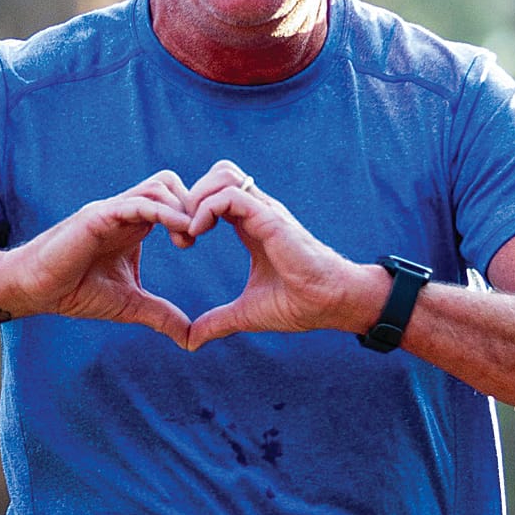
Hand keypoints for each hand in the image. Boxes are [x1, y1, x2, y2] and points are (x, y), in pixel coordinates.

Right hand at [0, 170, 195, 346]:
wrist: (36, 290)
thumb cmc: (75, 292)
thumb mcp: (129, 305)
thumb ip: (161, 316)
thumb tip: (191, 339)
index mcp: (133, 225)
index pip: (173, 200)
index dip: (192, 215)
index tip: (195, 242)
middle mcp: (125, 212)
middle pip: (170, 182)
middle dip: (192, 204)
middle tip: (194, 237)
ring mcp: (112, 211)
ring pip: (159, 186)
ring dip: (181, 207)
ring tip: (187, 238)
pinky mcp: (98, 216)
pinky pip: (137, 202)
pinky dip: (163, 212)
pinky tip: (178, 233)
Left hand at [180, 161, 370, 351]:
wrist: (332, 304)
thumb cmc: (299, 304)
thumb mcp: (247, 313)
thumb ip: (218, 321)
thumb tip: (192, 341)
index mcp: (252, 225)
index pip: (218, 194)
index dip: (193, 210)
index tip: (184, 242)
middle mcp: (258, 212)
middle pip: (219, 173)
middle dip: (192, 195)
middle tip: (183, 230)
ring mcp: (265, 212)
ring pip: (223, 174)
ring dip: (197, 198)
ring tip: (191, 231)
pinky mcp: (271, 219)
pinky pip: (231, 196)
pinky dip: (207, 208)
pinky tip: (198, 234)